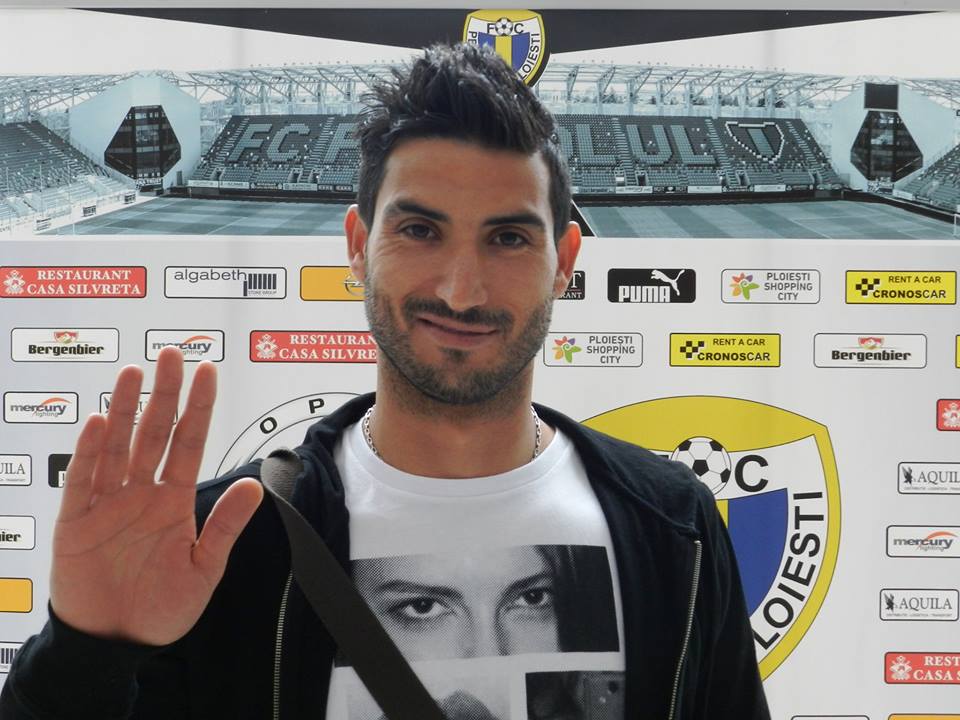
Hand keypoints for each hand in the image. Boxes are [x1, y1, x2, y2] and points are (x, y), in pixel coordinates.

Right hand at [49, 347, 263, 645]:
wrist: (116, 643)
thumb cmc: (160, 608)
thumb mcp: (203, 567)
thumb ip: (225, 525)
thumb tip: (256, 487)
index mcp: (173, 501)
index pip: (188, 443)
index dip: (197, 408)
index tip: (207, 372)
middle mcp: (141, 494)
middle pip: (153, 434)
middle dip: (163, 394)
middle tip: (172, 356)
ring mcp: (107, 504)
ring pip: (117, 447)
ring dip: (125, 410)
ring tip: (134, 374)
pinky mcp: (76, 523)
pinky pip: (82, 482)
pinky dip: (88, 452)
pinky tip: (100, 423)